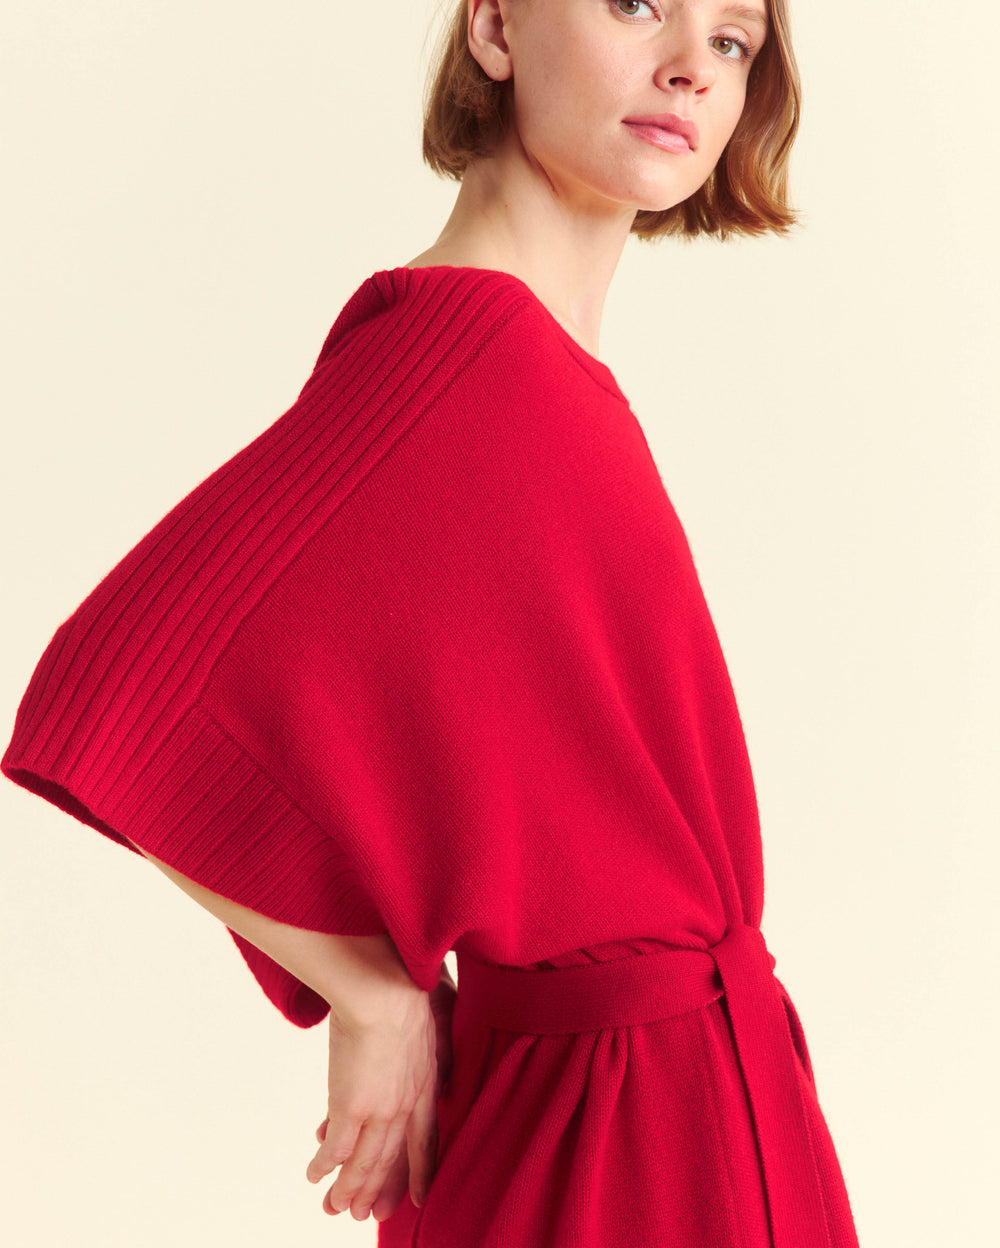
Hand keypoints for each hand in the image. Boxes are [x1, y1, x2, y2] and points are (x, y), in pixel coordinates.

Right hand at [306, 964, 452, 1222]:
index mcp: (428, 1084)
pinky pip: (337, 1147)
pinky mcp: (351, 1105)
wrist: (387, 988)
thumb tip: (435, 1052)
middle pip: (392, 1157)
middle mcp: (407, 1103)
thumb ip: (428, 1045)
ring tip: (334, 1208)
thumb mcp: (431, 1021)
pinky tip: (315, 1175)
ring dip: (348, 1188)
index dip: (421, 1169)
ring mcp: (380, 1108)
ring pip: (364, 1161)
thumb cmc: (407, 989)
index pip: (426, 1137)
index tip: (418, 1197)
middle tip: (363, 1215)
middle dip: (377, 1189)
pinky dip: (325, 1164)